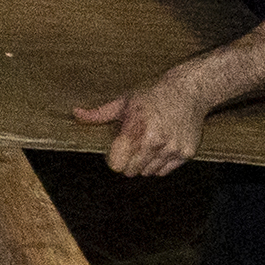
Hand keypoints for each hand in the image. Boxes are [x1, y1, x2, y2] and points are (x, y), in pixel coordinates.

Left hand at [72, 63, 218, 175]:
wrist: (188, 92)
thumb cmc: (152, 96)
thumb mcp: (124, 102)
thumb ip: (99, 114)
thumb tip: (76, 113)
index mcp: (136, 128)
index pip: (117, 164)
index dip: (114, 159)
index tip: (117, 151)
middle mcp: (154, 141)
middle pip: (131, 171)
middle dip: (129, 162)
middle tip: (135, 145)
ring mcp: (171, 148)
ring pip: (147, 172)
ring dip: (145, 163)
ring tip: (149, 144)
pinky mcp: (186, 153)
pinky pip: (164, 171)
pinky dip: (160, 164)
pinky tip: (162, 146)